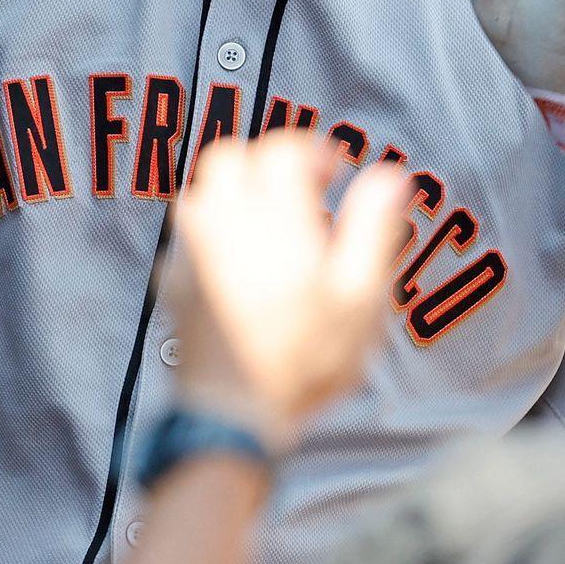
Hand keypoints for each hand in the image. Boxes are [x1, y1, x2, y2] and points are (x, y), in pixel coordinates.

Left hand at [167, 134, 409, 448]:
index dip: (313, 150)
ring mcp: (191, 252)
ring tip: (266, 220)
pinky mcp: (174, 283)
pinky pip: (184, 235)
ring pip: (201, 192)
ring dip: (232, 192)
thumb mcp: (359, 297)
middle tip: (299, 189)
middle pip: (230, 159)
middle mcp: (224, 223)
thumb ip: (373, 227)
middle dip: (265, 162)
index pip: (282, 151)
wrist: (233, 413)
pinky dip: (208, 231)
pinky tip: (234, 260)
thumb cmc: (303, 358)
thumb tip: (391, 177)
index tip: (336, 170)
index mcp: (273, 218)